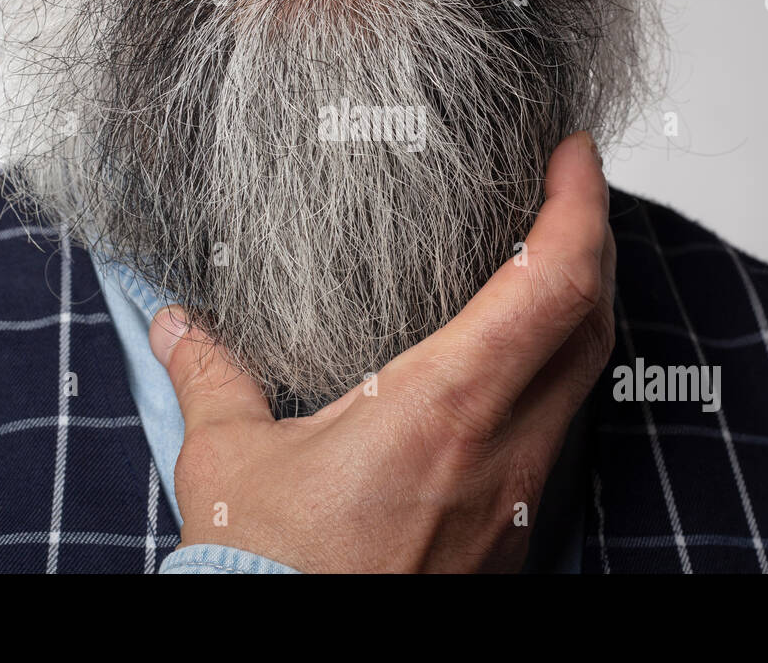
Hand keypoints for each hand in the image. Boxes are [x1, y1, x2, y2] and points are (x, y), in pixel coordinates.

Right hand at [148, 130, 615, 572]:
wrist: (303, 656)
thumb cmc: (274, 573)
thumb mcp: (228, 462)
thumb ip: (208, 376)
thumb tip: (175, 324)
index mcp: (442, 407)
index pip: (552, 284)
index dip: (578, 205)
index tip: (572, 154)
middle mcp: (501, 447)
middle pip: (591, 321)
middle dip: (591, 240)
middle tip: (564, 189)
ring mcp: (517, 494)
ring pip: (583, 377)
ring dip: (577, 308)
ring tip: (544, 258)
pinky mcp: (511, 531)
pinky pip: (557, 429)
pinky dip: (553, 371)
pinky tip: (510, 362)